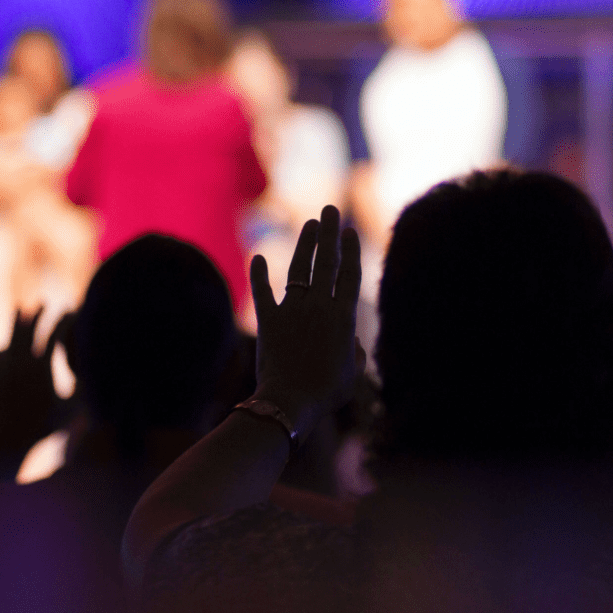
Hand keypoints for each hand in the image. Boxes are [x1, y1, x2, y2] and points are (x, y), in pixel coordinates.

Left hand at [0, 309, 74, 451]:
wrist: (11, 443)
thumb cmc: (47, 427)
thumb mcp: (74, 409)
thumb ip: (85, 389)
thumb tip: (101, 374)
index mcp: (42, 367)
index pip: (54, 334)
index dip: (63, 320)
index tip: (69, 310)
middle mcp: (21, 364)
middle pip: (29, 330)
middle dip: (37, 313)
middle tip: (43, 302)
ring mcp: (4, 371)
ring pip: (10, 339)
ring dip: (17, 324)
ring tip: (21, 310)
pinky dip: (2, 350)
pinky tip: (4, 349)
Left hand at [249, 205, 362, 434]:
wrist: (290, 401)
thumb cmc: (326, 393)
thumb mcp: (352, 373)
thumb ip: (355, 351)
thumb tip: (352, 342)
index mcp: (343, 317)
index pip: (350, 276)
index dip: (350, 251)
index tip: (349, 231)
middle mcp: (318, 306)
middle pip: (326, 262)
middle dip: (329, 233)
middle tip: (329, 210)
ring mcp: (292, 311)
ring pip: (299, 269)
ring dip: (304, 244)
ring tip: (309, 225)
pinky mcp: (268, 320)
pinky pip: (262, 292)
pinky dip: (258, 274)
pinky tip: (256, 258)